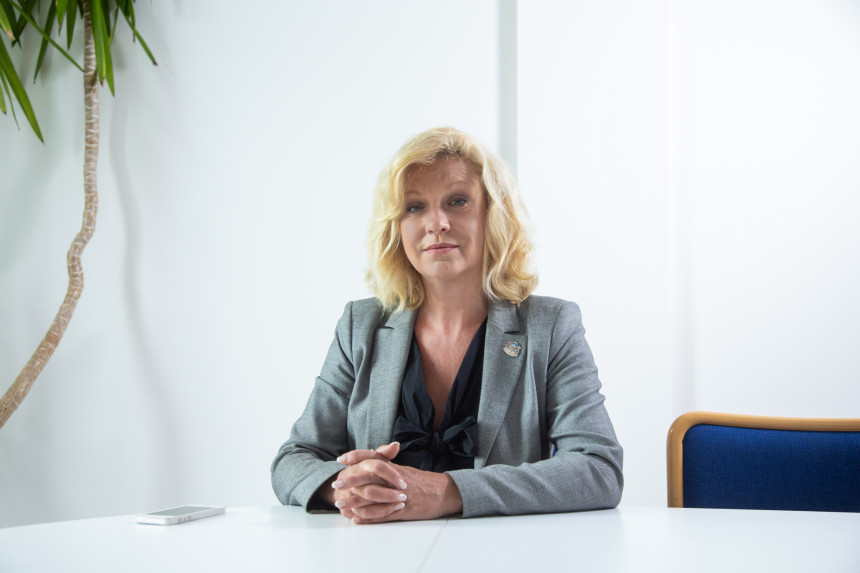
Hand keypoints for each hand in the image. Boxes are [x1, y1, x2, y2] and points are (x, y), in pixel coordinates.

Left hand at [332, 443, 463, 523]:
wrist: (444, 492)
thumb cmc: (423, 482)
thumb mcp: (404, 469)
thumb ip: (388, 463)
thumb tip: (372, 459)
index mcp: (395, 467)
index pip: (374, 457)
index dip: (357, 457)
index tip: (342, 459)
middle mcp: (396, 479)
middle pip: (370, 477)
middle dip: (351, 480)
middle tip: (336, 483)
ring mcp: (399, 495)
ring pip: (373, 498)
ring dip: (355, 502)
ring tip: (341, 504)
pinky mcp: (403, 510)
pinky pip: (383, 515)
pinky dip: (368, 518)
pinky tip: (357, 519)